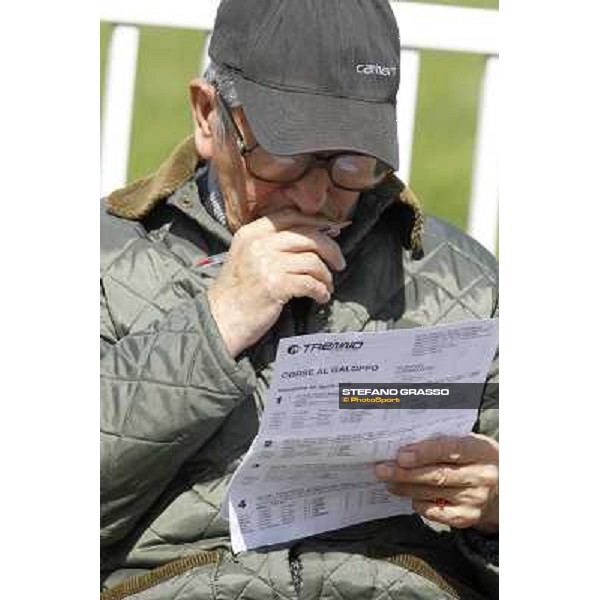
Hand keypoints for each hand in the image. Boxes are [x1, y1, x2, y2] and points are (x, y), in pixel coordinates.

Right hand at [207, 208, 347, 356]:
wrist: (220, 319)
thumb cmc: (238, 291)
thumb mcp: (247, 256)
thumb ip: (272, 243)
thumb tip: (313, 235)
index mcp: (251, 233)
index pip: (291, 216)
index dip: (316, 221)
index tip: (333, 230)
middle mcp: (259, 244)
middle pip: (308, 236)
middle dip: (331, 249)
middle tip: (339, 263)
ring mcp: (267, 264)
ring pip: (313, 261)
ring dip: (326, 276)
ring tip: (326, 286)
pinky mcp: (276, 285)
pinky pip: (310, 283)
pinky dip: (321, 291)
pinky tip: (321, 297)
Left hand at [374, 434, 498, 532]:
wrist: (507, 489)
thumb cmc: (478, 458)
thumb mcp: (471, 443)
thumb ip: (445, 441)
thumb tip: (406, 441)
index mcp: (481, 451)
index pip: (450, 450)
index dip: (424, 453)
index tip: (401, 455)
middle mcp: (481, 477)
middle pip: (437, 476)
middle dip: (405, 473)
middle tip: (382, 469)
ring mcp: (475, 500)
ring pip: (432, 494)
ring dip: (405, 488)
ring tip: (388, 480)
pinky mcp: (467, 518)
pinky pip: (435, 512)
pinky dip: (418, 503)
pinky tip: (409, 495)